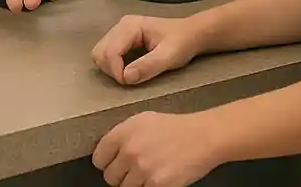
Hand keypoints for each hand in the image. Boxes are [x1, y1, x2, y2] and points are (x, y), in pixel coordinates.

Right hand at [92, 14, 199, 84]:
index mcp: (131, 26)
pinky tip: (128, 70)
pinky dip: (113, 66)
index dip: (116, 71)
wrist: (191, 34)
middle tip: (129, 81)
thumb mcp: (169, 57)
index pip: (110, 50)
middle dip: (111, 70)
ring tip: (129, 76)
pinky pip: (107, 53)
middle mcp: (121, 25)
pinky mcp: (121, 38)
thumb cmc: (182, 43)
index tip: (130, 83)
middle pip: (100, 51)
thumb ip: (148, 66)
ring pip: (100, 53)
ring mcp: (119, 30)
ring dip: (110, 69)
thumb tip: (126, 78)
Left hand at [92, 110, 222, 186]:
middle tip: (133, 170)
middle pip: (110, 177)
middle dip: (121, 175)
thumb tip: (108, 151)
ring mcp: (143, 169)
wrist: (201, 137)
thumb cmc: (174, 128)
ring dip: (135, 184)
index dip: (106, 162)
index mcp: (124, 132)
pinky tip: (157, 178)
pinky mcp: (157, 185)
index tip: (113, 163)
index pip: (99, 158)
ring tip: (148, 173)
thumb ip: (123, 135)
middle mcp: (130, 151)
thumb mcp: (143, 120)